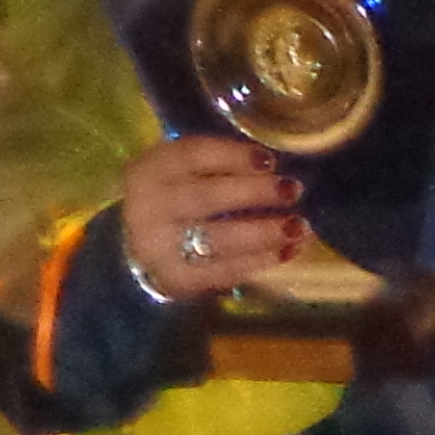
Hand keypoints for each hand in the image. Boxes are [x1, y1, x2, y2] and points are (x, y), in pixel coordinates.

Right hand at [117, 134, 304, 302]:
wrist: (135, 254)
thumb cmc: (173, 203)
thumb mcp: (179, 174)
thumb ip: (215, 165)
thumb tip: (272, 165)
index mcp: (150, 171)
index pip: (192, 155)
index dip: (233, 155)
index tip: (270, 160)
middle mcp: (149, 208)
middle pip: (207, 197)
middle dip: (255, 193)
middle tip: (293, 190)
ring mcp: (160, 248)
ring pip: (219, 238)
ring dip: (265, 232)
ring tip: (299, 227)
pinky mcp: (178, 279)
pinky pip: (225, 270)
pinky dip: (261, 260)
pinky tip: (288, 250)